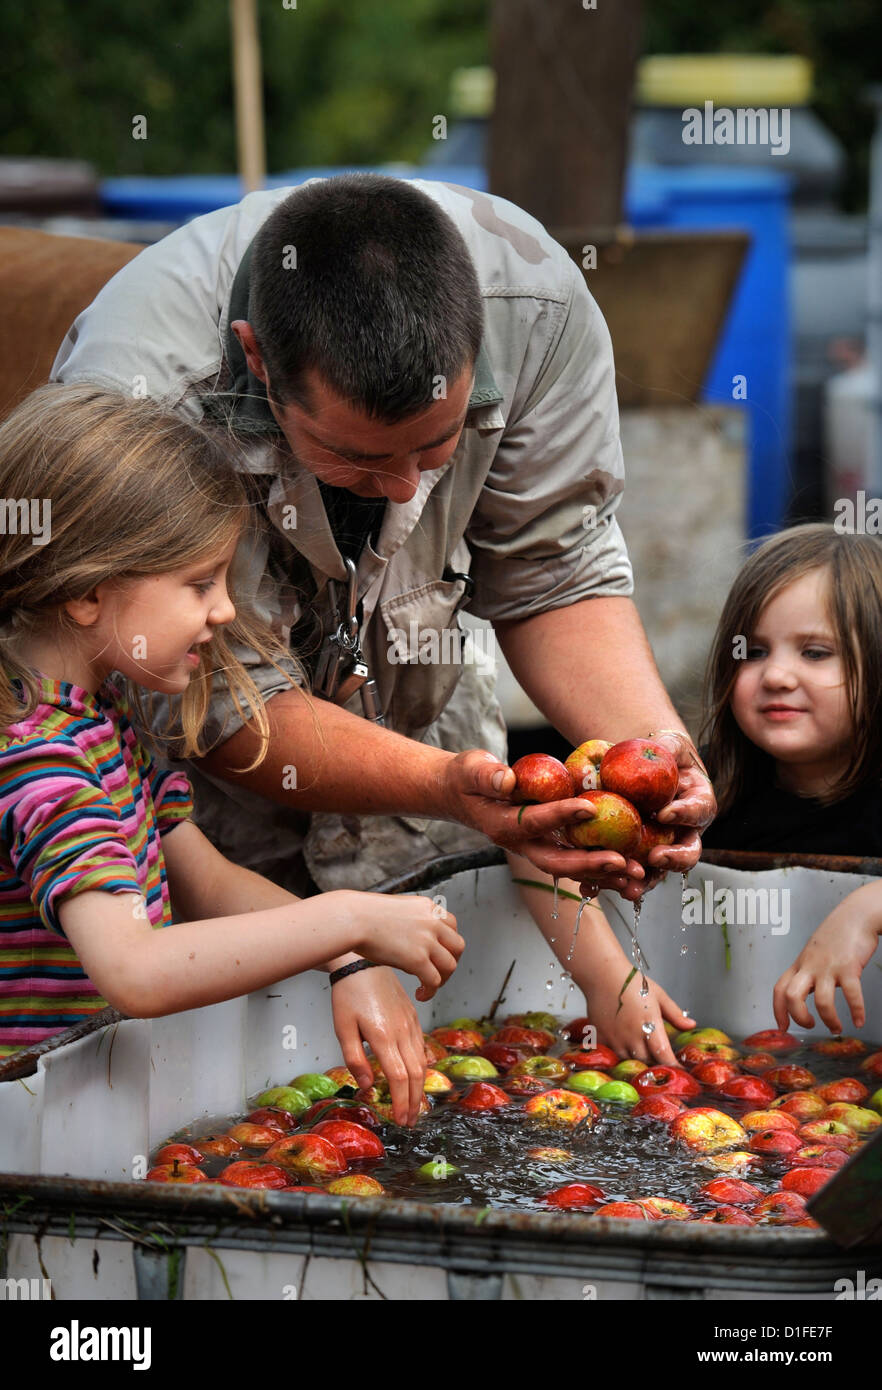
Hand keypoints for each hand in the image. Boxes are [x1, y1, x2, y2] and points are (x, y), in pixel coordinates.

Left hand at [330, 966, 427, 1125]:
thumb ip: (354, 1059)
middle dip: (413, 1101)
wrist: (362, 963)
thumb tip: (367, 1085)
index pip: (399, 1078)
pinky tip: (417, 1077)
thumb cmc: (348, 995)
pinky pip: (421, 1046)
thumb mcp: (343, 1028)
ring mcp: (410, 1023)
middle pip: (415, 1074)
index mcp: (383, 1037)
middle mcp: (402, 1032)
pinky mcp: (413, 1017)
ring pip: (422, 1062)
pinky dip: (422, 1067)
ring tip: (414, 1105)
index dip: (401, 1102)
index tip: (400, 1120)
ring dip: (420, 1087)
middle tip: (410, 1121)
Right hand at [350, 892, 464, 999]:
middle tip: (438, 973)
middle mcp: (432, 922)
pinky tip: (420, 994)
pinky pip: (434, 981)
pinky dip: (430, 991)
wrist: (351, 919)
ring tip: (428, 987)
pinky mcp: (417, 959)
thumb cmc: (362, 915)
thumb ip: (410, 919)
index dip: (447, 943)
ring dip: (442, 980)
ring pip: (450, 966)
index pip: (452, 925)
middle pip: (457, 946)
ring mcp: (427, 940)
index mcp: (427, 907)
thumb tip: (410, 933)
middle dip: (450, 962)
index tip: (438, 953)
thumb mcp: (396, 908)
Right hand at [438, 749, 644, 891]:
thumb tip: (507, 779)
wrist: (461, 796)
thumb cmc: (468, 778)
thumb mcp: (471, 769)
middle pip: (557, 862)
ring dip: (603, 875)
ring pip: (571, 869)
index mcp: (502, 825)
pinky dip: (602, 870)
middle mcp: (521, 844)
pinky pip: (577, 863)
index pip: (534, 822)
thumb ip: (487, 775)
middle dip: (590, 864)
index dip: (561, 815)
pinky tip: (631, 873)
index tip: (590, 807)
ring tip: (637, 877)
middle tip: (622, 861)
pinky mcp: (547, 848)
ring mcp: (535, 849)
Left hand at [577, 732, 714, 899]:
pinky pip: (627, 873)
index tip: (665, 813)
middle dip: (674, 859)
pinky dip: (612, 881)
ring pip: (658, 872)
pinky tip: (591, 887)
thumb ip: (666, 746)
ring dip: (645, 882)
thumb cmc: (663, 755)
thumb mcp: (667, 745)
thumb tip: (657, 745)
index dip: (685, 814)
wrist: (647, 772)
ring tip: (629, 889)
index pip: (698, 811)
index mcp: (698, 804)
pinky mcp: (637, 857)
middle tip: (655, 857)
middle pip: (688, 853)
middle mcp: (685, 832)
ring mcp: (663, 848)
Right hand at [587, 968, 695, 1063]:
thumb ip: (675, 1014)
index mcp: (649, 1022)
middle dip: (655, 1061)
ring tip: (642, 1051)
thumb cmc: (631, 982)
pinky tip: (623, 1045)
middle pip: (647, 1060)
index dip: (672, 1065)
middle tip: (660, 1058)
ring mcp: (616, 1037)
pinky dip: (620, 1053)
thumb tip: (691, 1025)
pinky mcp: (602, 1037)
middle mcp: (632, 1033)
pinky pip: (612, 1054)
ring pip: (629, 1060)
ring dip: (637, 1058)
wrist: (602, 974)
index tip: (679, 1069)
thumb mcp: (658, 995)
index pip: (663, 1053)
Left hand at [773, 905, 879, 1033]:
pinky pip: (852, 995)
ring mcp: (829, 967)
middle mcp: (810, 966)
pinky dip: (857, 1012)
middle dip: (799, 1017)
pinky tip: (859, 1020)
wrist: (856, 915)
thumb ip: (809, 970)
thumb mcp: (813, 952)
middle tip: (811, 1026)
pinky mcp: (849, 967)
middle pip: (792, 996)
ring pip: (823, 1002)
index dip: (777, 1010)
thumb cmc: (836, 934)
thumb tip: (811, 992)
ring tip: (837, 1028)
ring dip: (830, 1020)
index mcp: (800, 964)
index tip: (782, 1026)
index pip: (779, 989)